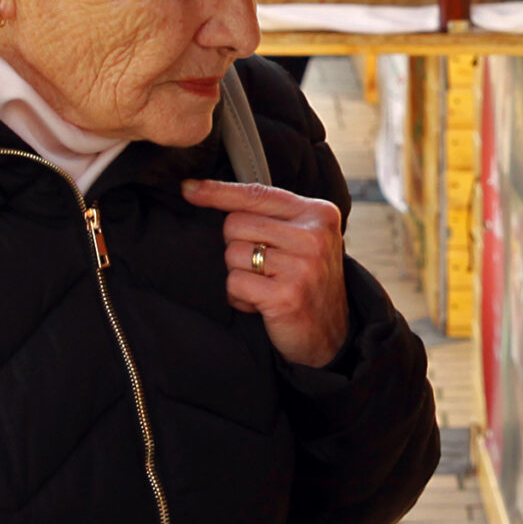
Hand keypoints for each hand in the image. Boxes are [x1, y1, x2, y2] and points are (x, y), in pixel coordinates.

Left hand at [183, 179, 349, 367]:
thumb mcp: (302, 239)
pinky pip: (234, 283)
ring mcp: (301, 266)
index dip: (218, 191)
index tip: (189, 188)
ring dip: (239, 275)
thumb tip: (202, 191)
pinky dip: (239, 297)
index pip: (257, 194)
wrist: (332, 335)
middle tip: (262, 268)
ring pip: (232, 254)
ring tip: (265, 287)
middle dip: (237, 247)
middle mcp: (313, 235)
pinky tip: (262, 304)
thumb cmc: (308, 282)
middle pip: (235, 223)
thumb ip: (268, 215)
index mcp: (317, 214)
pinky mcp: (286, 296)